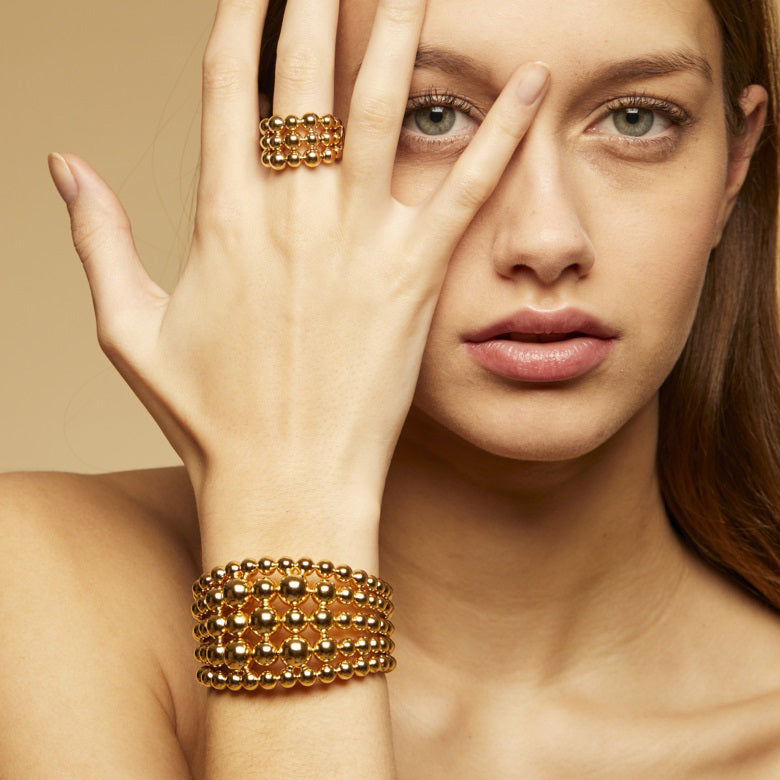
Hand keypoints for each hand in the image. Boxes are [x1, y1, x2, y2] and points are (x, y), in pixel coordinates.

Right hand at [47, 0, 548, 510]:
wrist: (284, 485)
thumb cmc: (209, 420)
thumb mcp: (130, 331)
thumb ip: (98, 241)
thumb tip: (65, 167)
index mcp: (222, 219)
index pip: (233, 85)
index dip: (247, 16)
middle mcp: (291, 215)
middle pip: (308, 75)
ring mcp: (358, 243)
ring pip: (384, 107)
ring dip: (402, 28)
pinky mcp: (414, 278)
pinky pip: (466, 186)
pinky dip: (501, 128)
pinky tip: (531, 77)